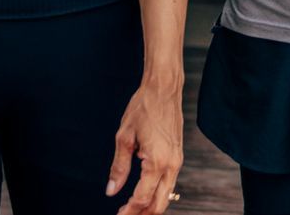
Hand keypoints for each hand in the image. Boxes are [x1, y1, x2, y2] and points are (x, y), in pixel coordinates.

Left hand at [106, 79, 183, 213]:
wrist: (164, 88)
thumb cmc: (143, 107)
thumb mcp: (124, 137)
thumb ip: (119, 167)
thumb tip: (111, 191)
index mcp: (157, 162)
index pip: (142, 198)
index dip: (129, 211)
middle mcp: (171, 165)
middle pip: (159, 204)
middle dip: (142, 214)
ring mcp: (177, 161)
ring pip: (166, 195)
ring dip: (150, 206)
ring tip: (131, 208)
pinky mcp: (178, 156)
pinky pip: (169, 183)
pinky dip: (157, 193)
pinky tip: (144, 192)